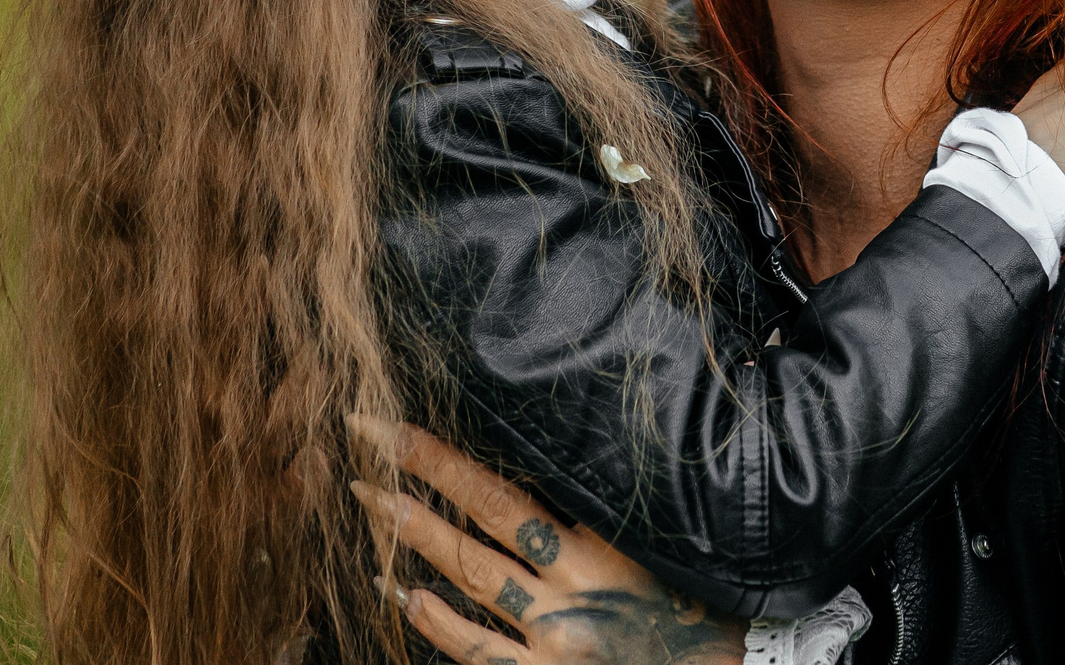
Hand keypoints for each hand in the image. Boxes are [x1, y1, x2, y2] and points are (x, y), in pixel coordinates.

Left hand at [354, 422, 747, 664]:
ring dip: (410, 536)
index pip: (509, 485)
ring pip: (468, 577)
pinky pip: (476, 652)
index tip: (394, 423)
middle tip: (360, 434)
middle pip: (479, 517)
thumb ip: (606, 505)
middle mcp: (575, 586)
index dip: (444, 456)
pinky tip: (403, 594)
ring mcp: (556, 639)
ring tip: (368, 499)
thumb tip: (552, 451)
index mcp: (608, 541)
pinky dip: (436, 621)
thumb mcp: (660, 541)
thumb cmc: (704, 605)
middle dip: (413, 474)